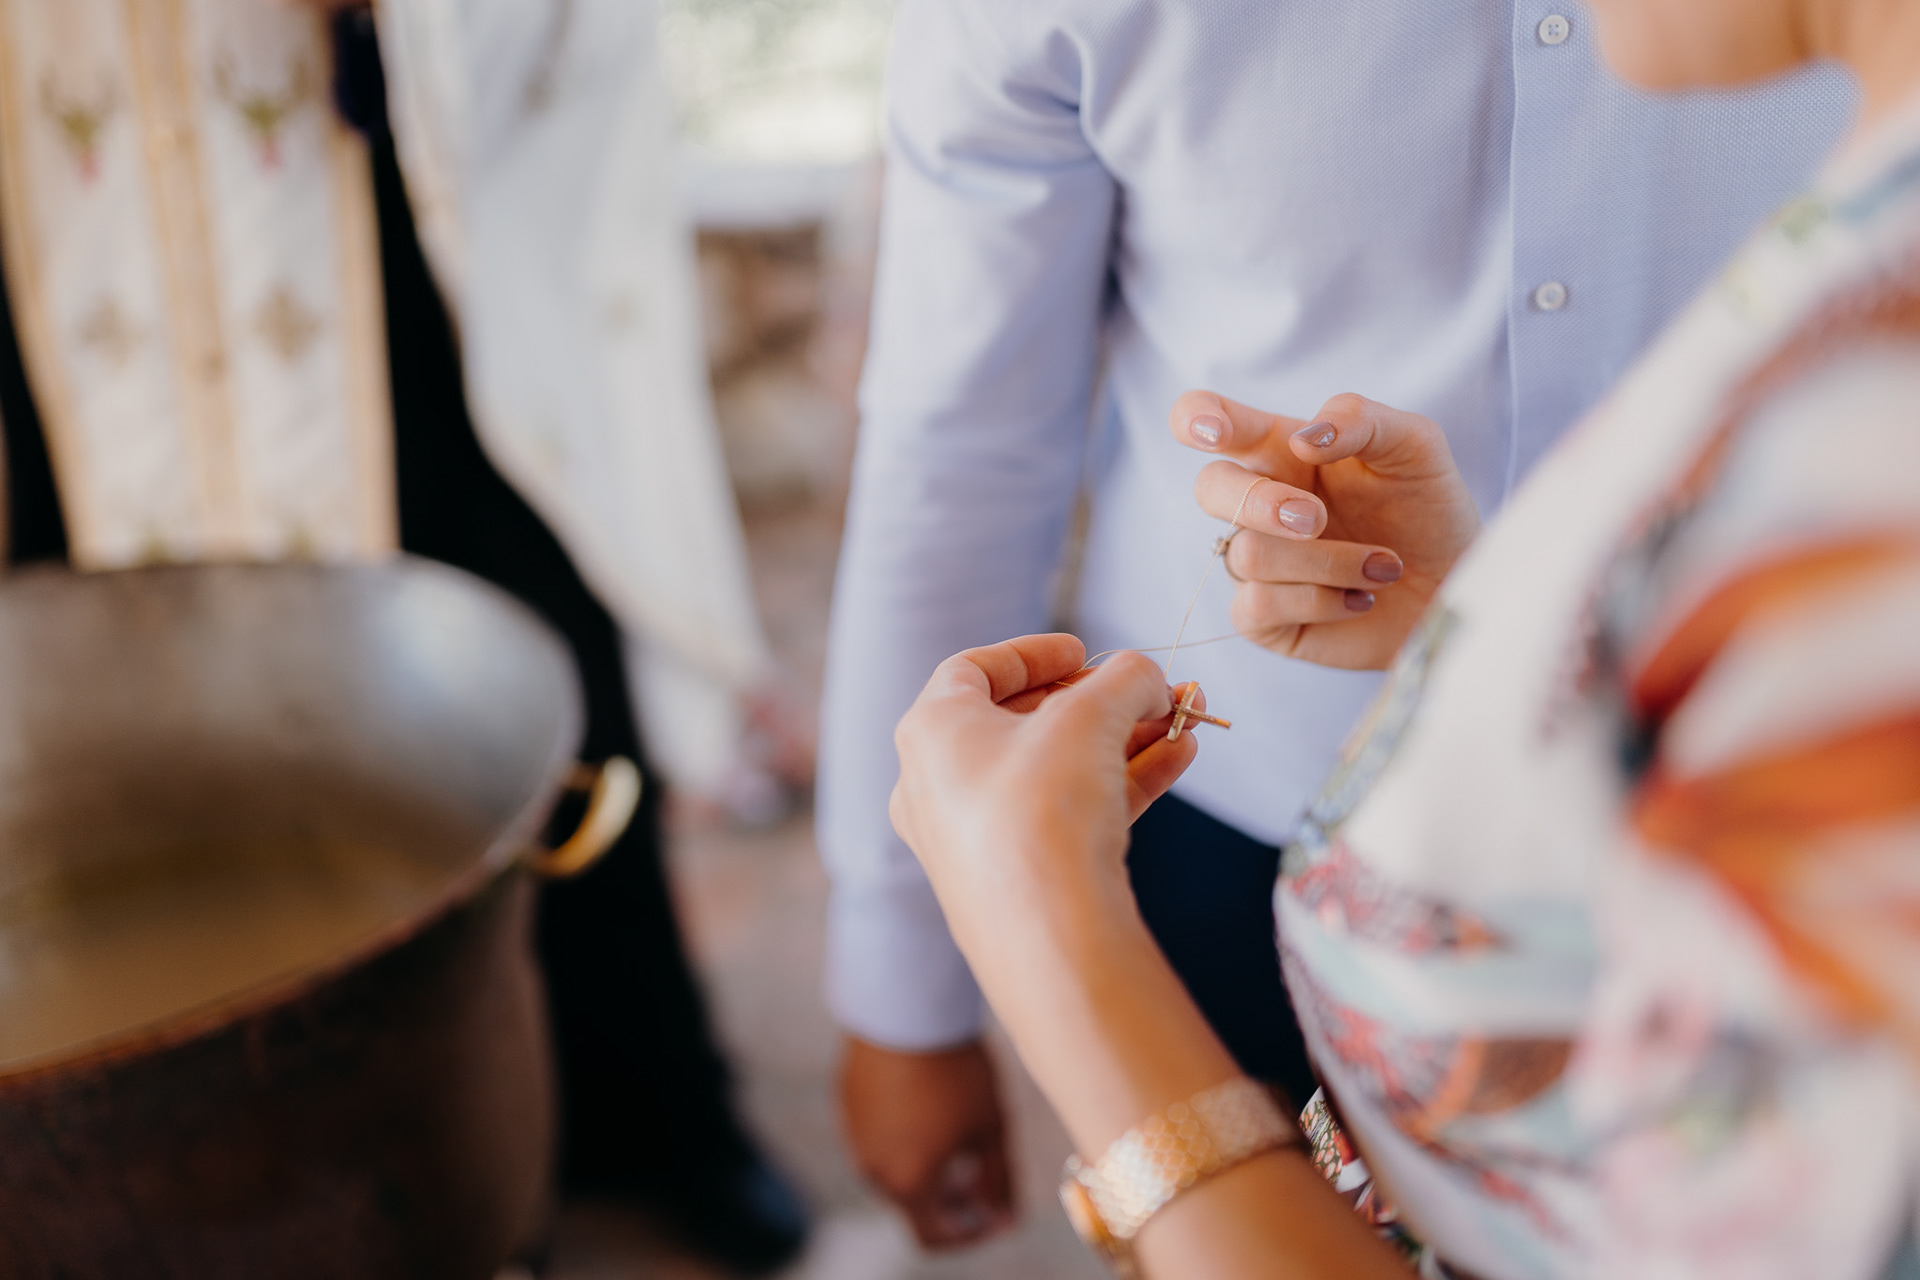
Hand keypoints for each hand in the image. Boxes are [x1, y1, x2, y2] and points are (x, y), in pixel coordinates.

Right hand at [840, 1036, 1014, 1247]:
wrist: (906, 1009)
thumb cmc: (955, 1069)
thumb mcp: (992, 1127)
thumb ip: (1000, 1181)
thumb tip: (1007, 1218)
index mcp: (909, 1184)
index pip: (936, 1237)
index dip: (971, 1233)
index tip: (995, 1211)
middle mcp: (873, 1170)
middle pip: (915, 1204)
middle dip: (951, 1197)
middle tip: (982, 1168)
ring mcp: (854, 1137)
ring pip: (895, 1168)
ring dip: (926, 1165)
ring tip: (958, 1129)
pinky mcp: (846, 1106)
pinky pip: (879, 1135)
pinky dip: (904, 1135)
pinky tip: (930, 1101)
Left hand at [889, 635, 1197, 970]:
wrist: (1048, 936)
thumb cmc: (1043, 810)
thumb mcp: (1092, 715)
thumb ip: (1126, 679)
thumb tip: (1148, 678)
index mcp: (931, 731)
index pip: (973, 670)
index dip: (1033, 653)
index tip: (1083, 651)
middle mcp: (938, 785)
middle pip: (1025, 723)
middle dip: (1099, 703)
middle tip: (1149, 693)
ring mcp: (974, 839)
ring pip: (1054, 772)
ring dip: (1122, 741)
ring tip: (1184, 723)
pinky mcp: (1014, 881)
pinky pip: (1068, 815)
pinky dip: (1119, 784)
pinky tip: (1180, 760)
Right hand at [1170, 391, 1480, 669]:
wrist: (1456, 586)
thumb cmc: (1429, 510)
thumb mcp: (1414, 446)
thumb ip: (1359, 419)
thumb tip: (1301, 441)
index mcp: (1280, 449)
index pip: (1210, 418)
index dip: (1195, 418)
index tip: (1210, 432)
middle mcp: (1258, 502)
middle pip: (1210, 488)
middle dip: (1261, 503)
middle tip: (1316, 518)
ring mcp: (1256, 562)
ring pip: (1249, 554)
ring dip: (1330, 562)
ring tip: (1384, 566)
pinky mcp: (1263, 618)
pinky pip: (1258, 606)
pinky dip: (1322, 602)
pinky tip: (1361, 599)